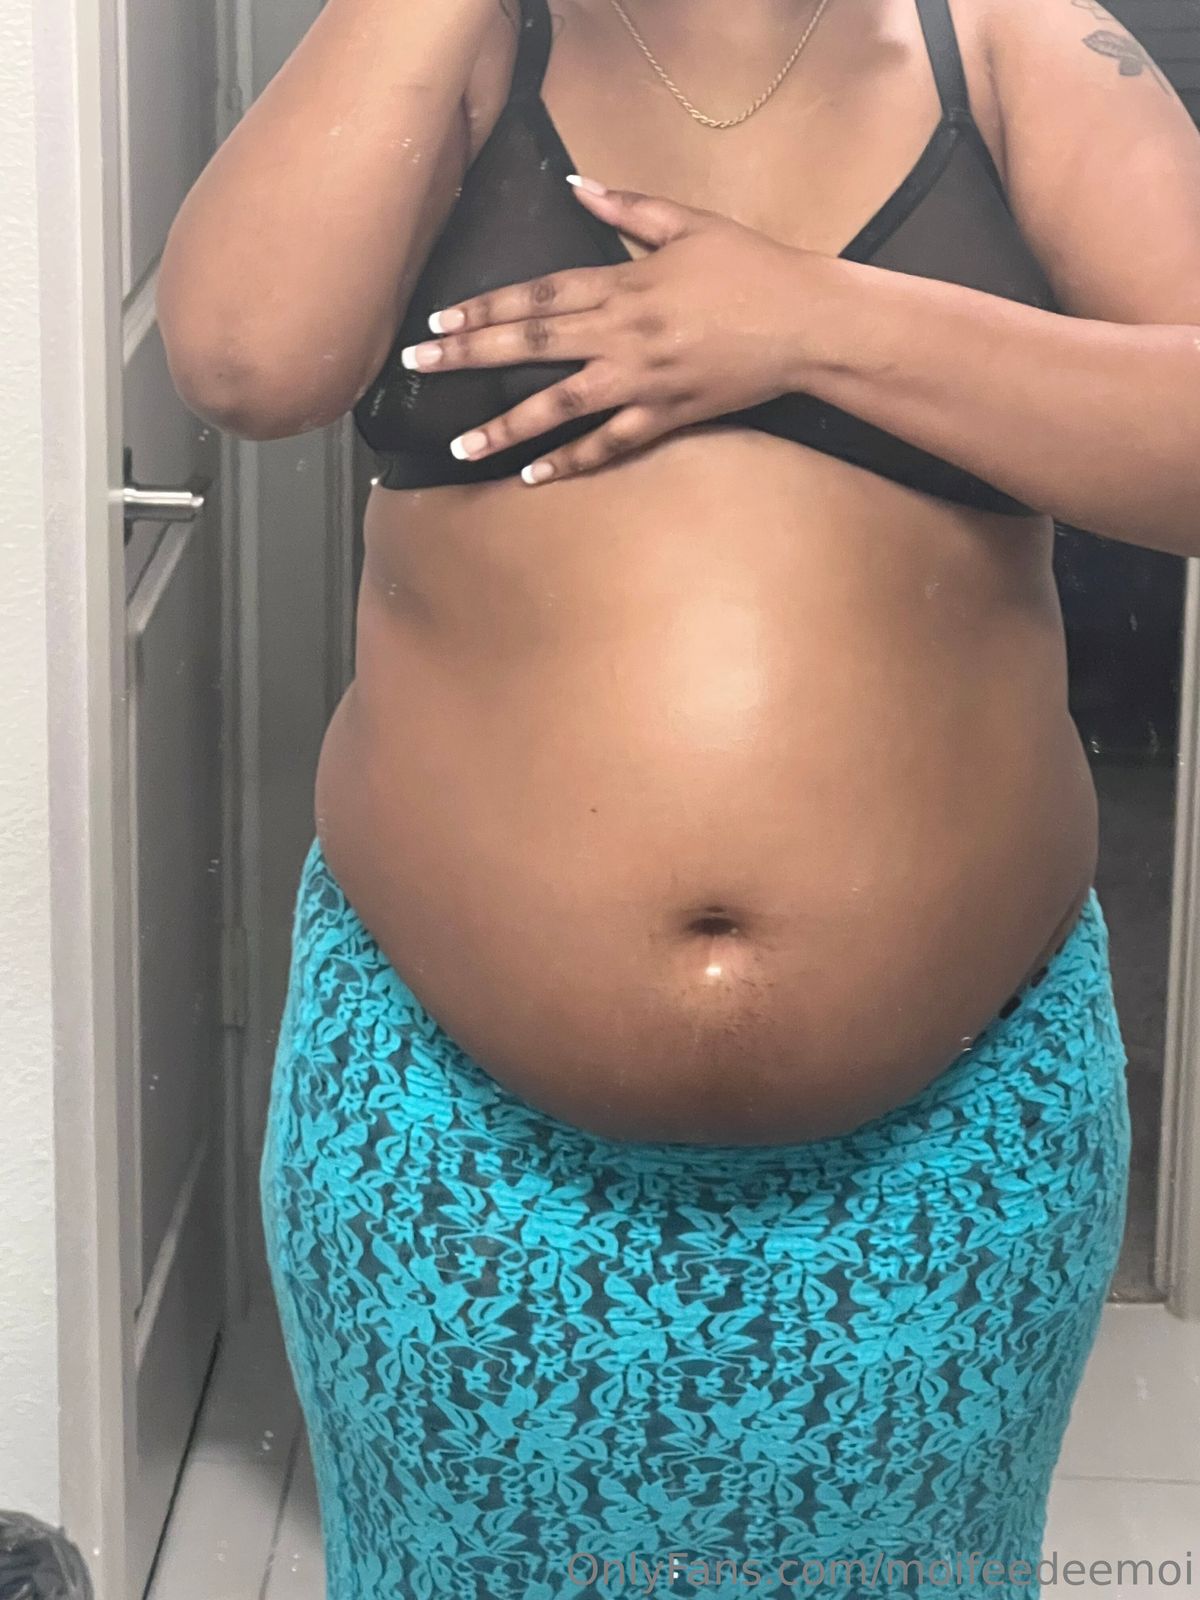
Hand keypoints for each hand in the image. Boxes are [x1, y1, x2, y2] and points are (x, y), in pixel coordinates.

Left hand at [399, 178, 815, 482]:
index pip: (537, 294)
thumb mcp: (688, 222)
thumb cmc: (752, 267)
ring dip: (505, 427)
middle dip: (468, 355)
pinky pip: (610, 446)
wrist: (806, 323)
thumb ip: (626, 206)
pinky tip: (532, 477)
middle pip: (530, 345)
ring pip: (559, 407)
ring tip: (459, 446)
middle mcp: (622, 335)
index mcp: (623, 284)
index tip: (438, 318)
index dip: (484, 306)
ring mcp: (642, 382)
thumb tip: (575, 186)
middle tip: (419, 365)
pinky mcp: (667, 416)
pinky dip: (571, 462)